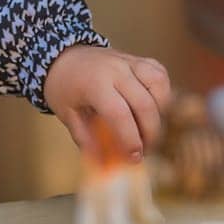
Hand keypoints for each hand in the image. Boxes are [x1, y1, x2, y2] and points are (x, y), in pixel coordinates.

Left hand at [43, 46, 171, 163]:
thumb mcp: (67, 114)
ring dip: (160, 112)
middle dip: (150, 133)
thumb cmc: (63, 87)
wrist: (60, 56)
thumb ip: (86, 140)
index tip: (134, 158)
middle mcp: (115, 70)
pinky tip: (154, 107)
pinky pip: (159, 74)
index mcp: (94, 84)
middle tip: (144, 150)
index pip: (120, 114)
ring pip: (158, 85)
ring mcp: (128, 62)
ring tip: (148, 128)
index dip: (131, 139)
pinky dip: (162, 92)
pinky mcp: (137, 59)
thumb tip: (104, 167)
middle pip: (145, 105)